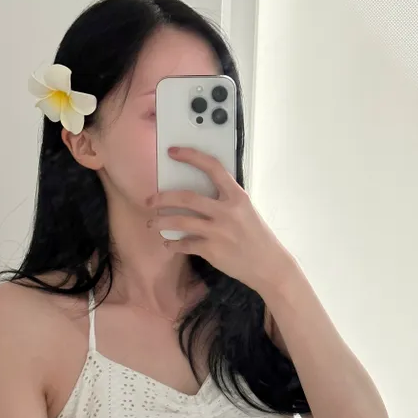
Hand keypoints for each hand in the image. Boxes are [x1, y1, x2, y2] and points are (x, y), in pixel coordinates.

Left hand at [146, 146, 294, 293]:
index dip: (191, 157)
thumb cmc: (256, 236)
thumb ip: (225, 201)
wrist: (268, 264)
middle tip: (149, 200)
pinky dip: (173, 245)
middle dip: (163, 198)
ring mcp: (218, 231)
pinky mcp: (212, 250)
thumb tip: (195, 196)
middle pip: (186, 198)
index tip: (173, 152)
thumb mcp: (245, 211)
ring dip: (161, 222)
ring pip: (180, 222)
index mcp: (237, 196)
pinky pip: (185, 244)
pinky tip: (168, 244)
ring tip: (152, 223)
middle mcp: (226, 211)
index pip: (212, 168)